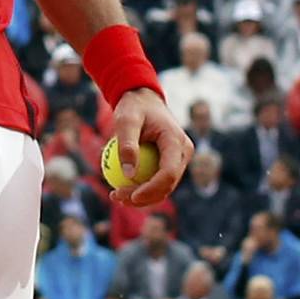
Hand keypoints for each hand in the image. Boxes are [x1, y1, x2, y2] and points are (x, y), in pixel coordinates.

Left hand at [106, 89, 192, 208]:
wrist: (143, 100)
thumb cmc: (133, 107)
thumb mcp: (125, 120)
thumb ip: (127, 144)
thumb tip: (128, 174)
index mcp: (177, 141)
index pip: (168, 173)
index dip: (151, 189)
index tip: (129, 197)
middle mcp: (184, 152)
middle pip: (168, 184)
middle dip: (143, 197)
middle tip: (115, 197)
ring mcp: (179, 158)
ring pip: (164, 187)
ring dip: (142, 197)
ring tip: (115, 196)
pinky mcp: (171, 162)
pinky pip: (158, 180)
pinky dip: (141, 188)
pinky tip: (120, 191)